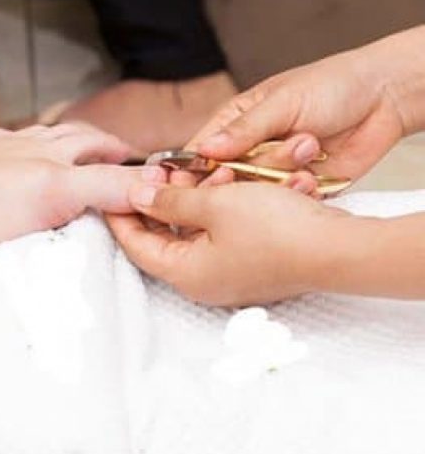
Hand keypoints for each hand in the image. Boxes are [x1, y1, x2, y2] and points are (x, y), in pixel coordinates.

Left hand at [106, 181, 357, 305]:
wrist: (340, 250)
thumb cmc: (278, 230)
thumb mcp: (216, 203)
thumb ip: (171, 199)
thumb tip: (137, 195)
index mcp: (184, 274)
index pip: (136, 245)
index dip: (121, 215)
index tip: (112, 191)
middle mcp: (202, 283)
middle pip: (166, 238)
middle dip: (164, 199)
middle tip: (162, 170)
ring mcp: (229, 279)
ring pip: (199, 233)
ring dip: (198, 199)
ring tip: (206, 169)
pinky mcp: (252, 269)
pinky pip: (226, 236)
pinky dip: (224, 210)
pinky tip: (234, 183)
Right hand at [190, 28, 424, 179]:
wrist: (387, 98)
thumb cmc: (333, 85)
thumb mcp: (283, 102)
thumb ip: (244, 129)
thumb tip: (205, 150)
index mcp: (234, 124)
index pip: (198, 156)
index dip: (193, 174)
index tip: (202, 182)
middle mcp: (250, 152)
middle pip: (225, 182)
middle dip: (247, 173)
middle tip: (264, 162)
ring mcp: (274, 173)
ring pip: (257, 195)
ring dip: (282, 174)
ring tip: (309, 145)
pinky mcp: (300, 189)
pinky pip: (287, 204)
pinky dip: (301, 192)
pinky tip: (316, 171)